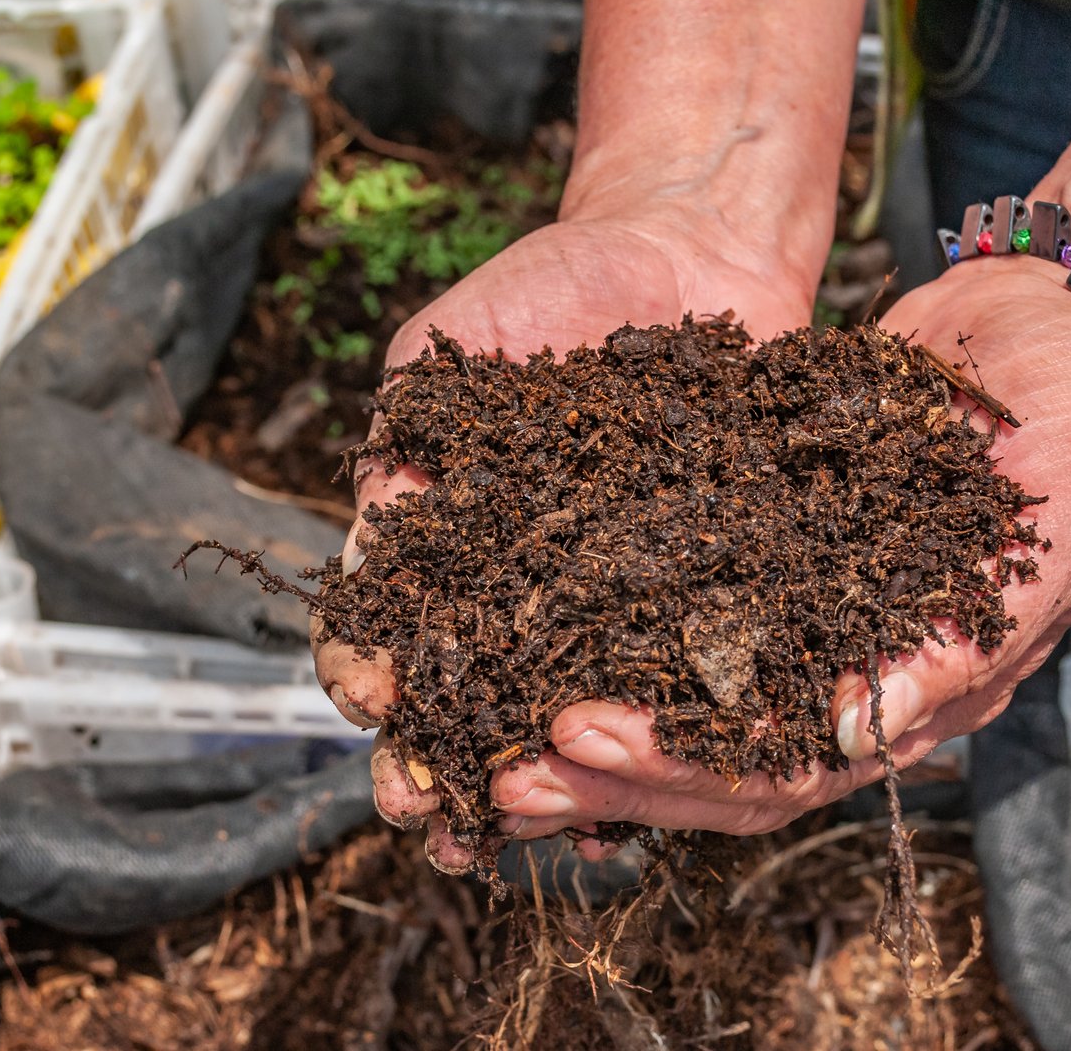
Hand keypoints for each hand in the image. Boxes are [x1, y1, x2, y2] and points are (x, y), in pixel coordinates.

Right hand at [311, 203, 820, 869]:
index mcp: (447, 540)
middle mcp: (524, 585)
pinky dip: (654, 728)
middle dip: (438, 759)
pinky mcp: (703, 591)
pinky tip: (639, 781)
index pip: (385, 625)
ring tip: (515, 822)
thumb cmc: (550, 287)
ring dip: (533, 772)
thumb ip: (404, 441)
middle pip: (468, 691)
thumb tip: (371, 550)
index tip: (371, 700)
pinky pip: (677, 671)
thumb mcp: (449, 354)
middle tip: (424, 810)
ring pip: (565, 706)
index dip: (366, 668)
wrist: (686, 248)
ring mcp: (613, 596)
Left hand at [485, 255, 1070, 850]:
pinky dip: (607, 655)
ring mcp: (814, 627)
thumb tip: (871, 729)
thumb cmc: (1066, 406)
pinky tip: (528, 658)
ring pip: (690, 716)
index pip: (795, 763)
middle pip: (722, 765)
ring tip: (492, 746)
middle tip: (508, 773)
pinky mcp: (771, 569)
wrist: (1038, 320)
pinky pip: (680, 631)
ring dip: (596, 739)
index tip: (585, 736)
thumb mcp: (1059, 505)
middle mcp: (861, 678)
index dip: (688, 763)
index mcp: (929, 688)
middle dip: (613, 775)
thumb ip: (978, 623)